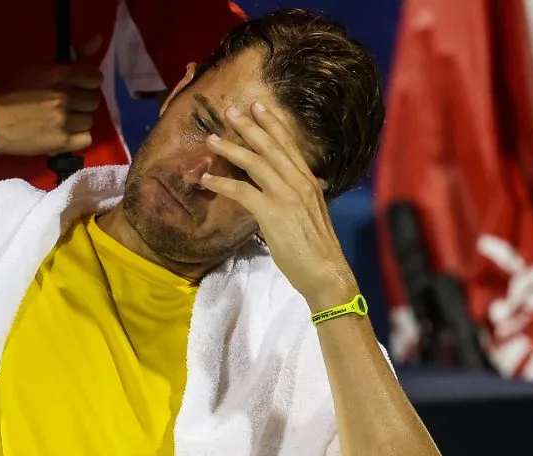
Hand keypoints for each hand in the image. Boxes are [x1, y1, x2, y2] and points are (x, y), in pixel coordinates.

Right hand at [0, 36, 103, 155]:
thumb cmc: (13, 90)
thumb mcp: (40, 66)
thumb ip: (73, 55)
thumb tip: (99, 39)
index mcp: (59, 75)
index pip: (95, 78)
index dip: (88, 82)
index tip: (77, 86)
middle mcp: (64, 98)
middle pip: (93, 101)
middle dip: (81, 102)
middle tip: (64, 105)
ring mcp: (64, 121)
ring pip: (89, 120)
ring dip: (77, 121)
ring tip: (60, 120)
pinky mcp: (61, 143)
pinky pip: (86, 139)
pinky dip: (77, 138)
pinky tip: (63, 133)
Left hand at [199, 102, 357, 310]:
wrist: (326, 272)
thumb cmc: (316, 249)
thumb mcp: (311, 214)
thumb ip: (299, 198)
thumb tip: (288, 191)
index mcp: (310, 182)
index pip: (289, 145)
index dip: (273, 125)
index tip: (258, 107)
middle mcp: (300, 182)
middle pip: (271, 147)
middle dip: (249, 126)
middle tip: (229, 110)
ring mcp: (287, 196)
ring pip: (255, 163)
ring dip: (231, 149)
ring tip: (211, 139)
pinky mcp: (273, 213)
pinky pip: (242, 192)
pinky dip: (222, 184)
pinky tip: (206, 180)